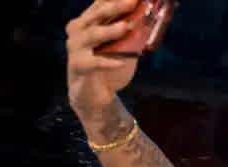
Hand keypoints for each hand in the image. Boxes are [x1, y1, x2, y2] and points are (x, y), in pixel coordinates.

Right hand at [66, 0, 140, 123]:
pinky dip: (106, 62)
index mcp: (89, 22)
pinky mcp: (77, 67)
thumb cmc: (109, 65)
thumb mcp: (124, 47)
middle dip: (114, 7)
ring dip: (109, 31)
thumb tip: (152, 18)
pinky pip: (92, 63)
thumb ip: (133, 33)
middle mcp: (78, 31)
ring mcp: (76, 48)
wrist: (94, 95)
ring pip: (90, 35)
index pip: (101, 3)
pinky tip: (120, 63)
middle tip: (132, 2)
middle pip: (96, 15)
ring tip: (125, 27)